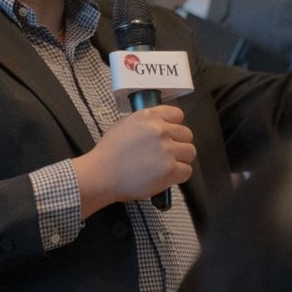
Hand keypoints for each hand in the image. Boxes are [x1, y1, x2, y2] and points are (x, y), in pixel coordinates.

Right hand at [72, 105, 195, 216]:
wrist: (101, 175)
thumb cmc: (109, 153)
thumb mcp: (125, 124)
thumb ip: (146, 122)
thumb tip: (161, 125)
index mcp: (149, 116)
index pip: (178, 114)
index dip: (174, 126)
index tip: (168, 135)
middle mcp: (160, 130)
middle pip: (187, 134)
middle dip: (178, 144)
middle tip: (166, 154)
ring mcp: (167, 150)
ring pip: (190, 152)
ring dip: (181, 160)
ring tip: (166, 166)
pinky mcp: (170, 169)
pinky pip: (187, 171)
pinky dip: (178, 175)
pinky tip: (165, 177)